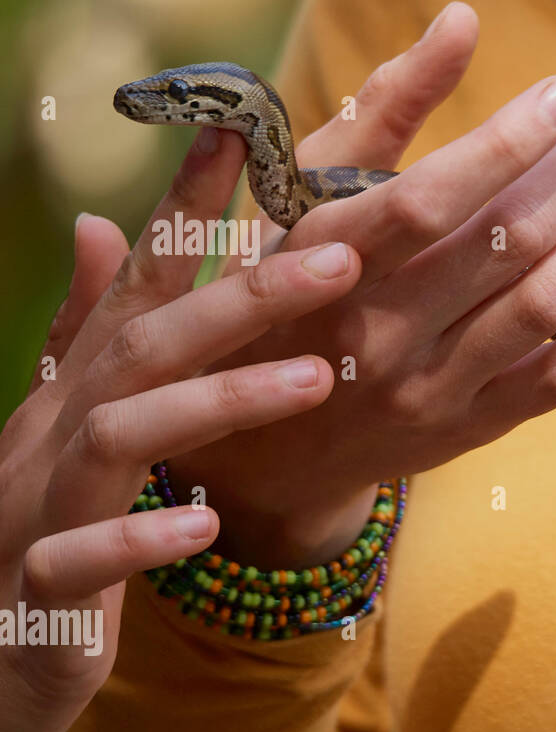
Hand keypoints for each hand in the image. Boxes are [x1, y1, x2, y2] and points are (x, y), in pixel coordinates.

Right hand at [0, 130, 363, 731]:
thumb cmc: (39, 527)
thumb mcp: (66, 423)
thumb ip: (86, 330)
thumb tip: (100, 226)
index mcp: (80, 392)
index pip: (139, 285)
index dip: (187, 210)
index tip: (245, 136)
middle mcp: (57, 431)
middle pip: (148, 343)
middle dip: (242, 296)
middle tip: (342, 257)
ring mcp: (40, 508)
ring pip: (117, 435)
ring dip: (215, 402)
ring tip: (310, 380)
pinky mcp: (38, 594)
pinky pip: (82, 562)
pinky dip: (140, 537)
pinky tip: (202, 522)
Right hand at [170, 2, 555, 565]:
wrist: (272, 448)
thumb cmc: (290, 294)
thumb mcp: (302, 198)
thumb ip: (380, 109)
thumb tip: (462, 21)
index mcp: (326, 262)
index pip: (426, 201)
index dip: (505, 144)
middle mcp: (381, 333)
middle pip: (509, 241)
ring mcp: (433, 388)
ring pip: (550, 304)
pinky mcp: (475, 428)